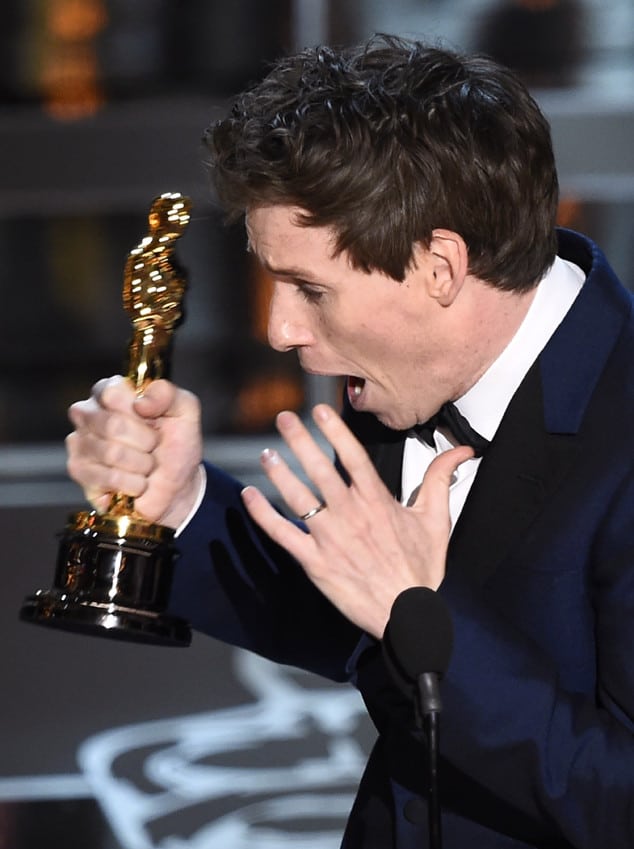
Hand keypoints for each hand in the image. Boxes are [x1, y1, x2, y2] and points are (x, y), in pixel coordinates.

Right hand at [66, 375, 202, 527]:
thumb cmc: (176, 445)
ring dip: (142, 464)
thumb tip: (140, 402)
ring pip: (112, 453)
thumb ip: (168, 394)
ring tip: (145, 464)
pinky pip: (109, 478)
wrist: (177, 485)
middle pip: (112, 425)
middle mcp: (88, 413)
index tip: (154, 421)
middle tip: (153, 446)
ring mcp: (80, 442)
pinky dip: (133, 483)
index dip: (138, 412)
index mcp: (111, 391)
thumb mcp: (185, 411)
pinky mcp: (79, 471)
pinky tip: (136, 481)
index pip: (112, 393)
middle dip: (145, 441)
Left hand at [241, 404, 472, 637]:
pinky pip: (283, 534)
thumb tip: (461, 451)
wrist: (409, 614)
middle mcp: (351, 515)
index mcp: (377, 502)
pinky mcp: (315, 563)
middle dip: (300, 441)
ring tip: (265, 452)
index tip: (319, 410)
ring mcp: (330, 538)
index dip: (335, 430)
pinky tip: (250, 496)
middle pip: (320, 470)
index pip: (353, 456)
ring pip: (298, 498)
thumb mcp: (436, 519)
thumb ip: (440, 479)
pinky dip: (263, 515)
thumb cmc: (421, 569)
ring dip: (279, 473)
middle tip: (283, 419)